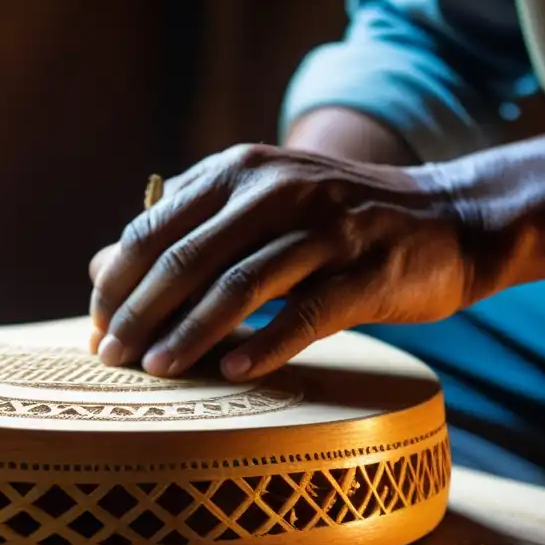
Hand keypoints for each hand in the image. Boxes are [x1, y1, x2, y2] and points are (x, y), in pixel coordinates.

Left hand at [88, 143, 511, 380]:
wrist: (449, 217)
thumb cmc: (333, 220)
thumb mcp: (254, 206)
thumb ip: (181, 229)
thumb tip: (98, 267)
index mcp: (238, 172)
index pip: (153, 227)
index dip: (117, 281)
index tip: (96, 327)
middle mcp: (277, 190)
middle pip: (186, 258)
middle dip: (139, 313)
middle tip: (111, 358)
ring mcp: (326, 229)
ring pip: (239, 286)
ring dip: (190, 334)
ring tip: (156, 370)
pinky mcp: (367, 271)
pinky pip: (305, 314)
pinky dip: (264, 345)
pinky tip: (233, 373)